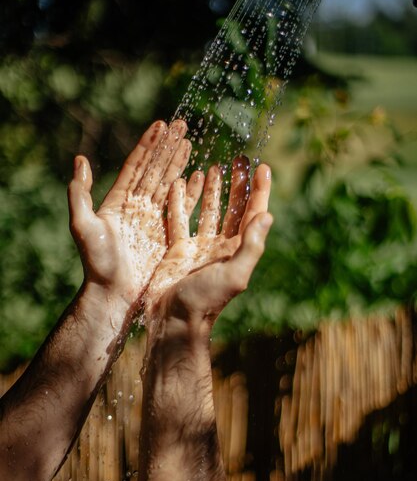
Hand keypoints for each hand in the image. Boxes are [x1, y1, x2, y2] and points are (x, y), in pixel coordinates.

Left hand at [68, 119, 191, 307]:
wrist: (115, 294)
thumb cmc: (98, 263)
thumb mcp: (83, 226)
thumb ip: (80, 194)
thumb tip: (80, 160)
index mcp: (119, 202)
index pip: (137, 166)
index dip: (148, 145)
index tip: (161, 125)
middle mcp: (137, 207)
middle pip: (155, 170)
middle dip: (168, 147)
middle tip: (182, 125)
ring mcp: (153, 220)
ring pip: (169, 185)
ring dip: (180, 164)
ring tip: (192, 143)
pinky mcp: (166, 235)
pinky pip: (181, 208)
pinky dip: (190, 191)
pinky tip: (200, 176)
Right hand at [144, 156, 272, 326]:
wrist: (174, 321)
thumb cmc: (205, 301)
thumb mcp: (234, 274)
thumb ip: (251, 246)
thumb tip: (268, 215)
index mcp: (237, 250)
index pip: (254, 214)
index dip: (260, 191)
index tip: (263, 167)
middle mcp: (221, 246)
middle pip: (233, 208)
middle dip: (237, 184)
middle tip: (239, 159)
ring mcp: (199, 248)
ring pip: (208, 210)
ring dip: (212, 189)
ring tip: (214, 165)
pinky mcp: (177, 250)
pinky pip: (180, 220)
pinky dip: (181, 201)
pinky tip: (181, 183)